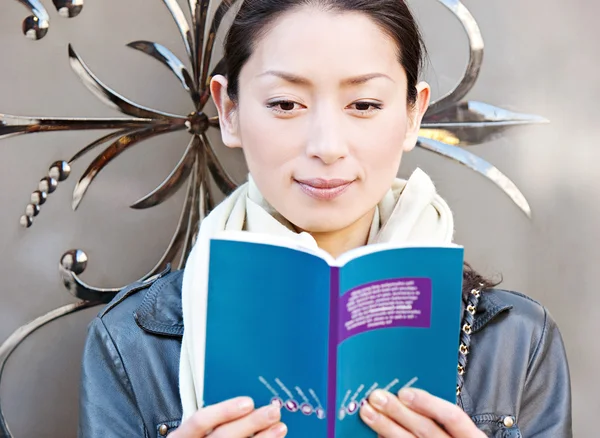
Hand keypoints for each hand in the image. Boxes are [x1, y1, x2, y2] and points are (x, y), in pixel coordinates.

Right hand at [170, 397, 286, 437]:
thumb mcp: (196, 430)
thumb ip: (214, 418)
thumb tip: (247, 401)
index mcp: (182, 436)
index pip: (200, 421)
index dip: (224, 411)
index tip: (248, 402)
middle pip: (223, 436)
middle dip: (251, 423)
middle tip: (273, 411)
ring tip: (280, 428)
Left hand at [359, 388, 484, 436]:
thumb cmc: (454, 437)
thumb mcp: (458, 429)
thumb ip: (440, 414)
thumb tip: (405, 392)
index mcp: (471, 436)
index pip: (453, 417)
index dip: (429, 403)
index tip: (404, 392)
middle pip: (426, 429)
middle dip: (398, 412)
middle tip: (376, 397)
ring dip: (385, 426)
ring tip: (367, 411)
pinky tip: (375, 433)